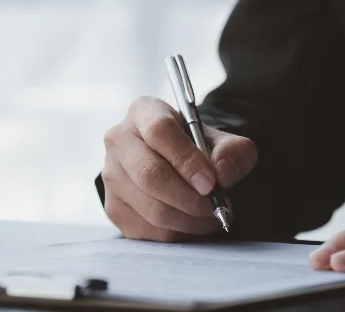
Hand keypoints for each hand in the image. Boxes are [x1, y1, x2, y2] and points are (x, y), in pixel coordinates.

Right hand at [101, 96, 258, 241]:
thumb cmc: (196, 148)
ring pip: (151, 208)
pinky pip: (147, 230)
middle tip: (215, 206)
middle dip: (190, 198)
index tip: (211, 183)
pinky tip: (192, 224)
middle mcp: (119, 140)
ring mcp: (111, 175)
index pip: (160, 132)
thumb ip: (233, 151)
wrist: (175, 164)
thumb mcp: (222, 140)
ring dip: (189, 220)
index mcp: (143, 111)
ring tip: (211, 216)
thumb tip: (222, 174)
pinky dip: (177, 233)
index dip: (187, 160)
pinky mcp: (113, 207)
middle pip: (150, 175)